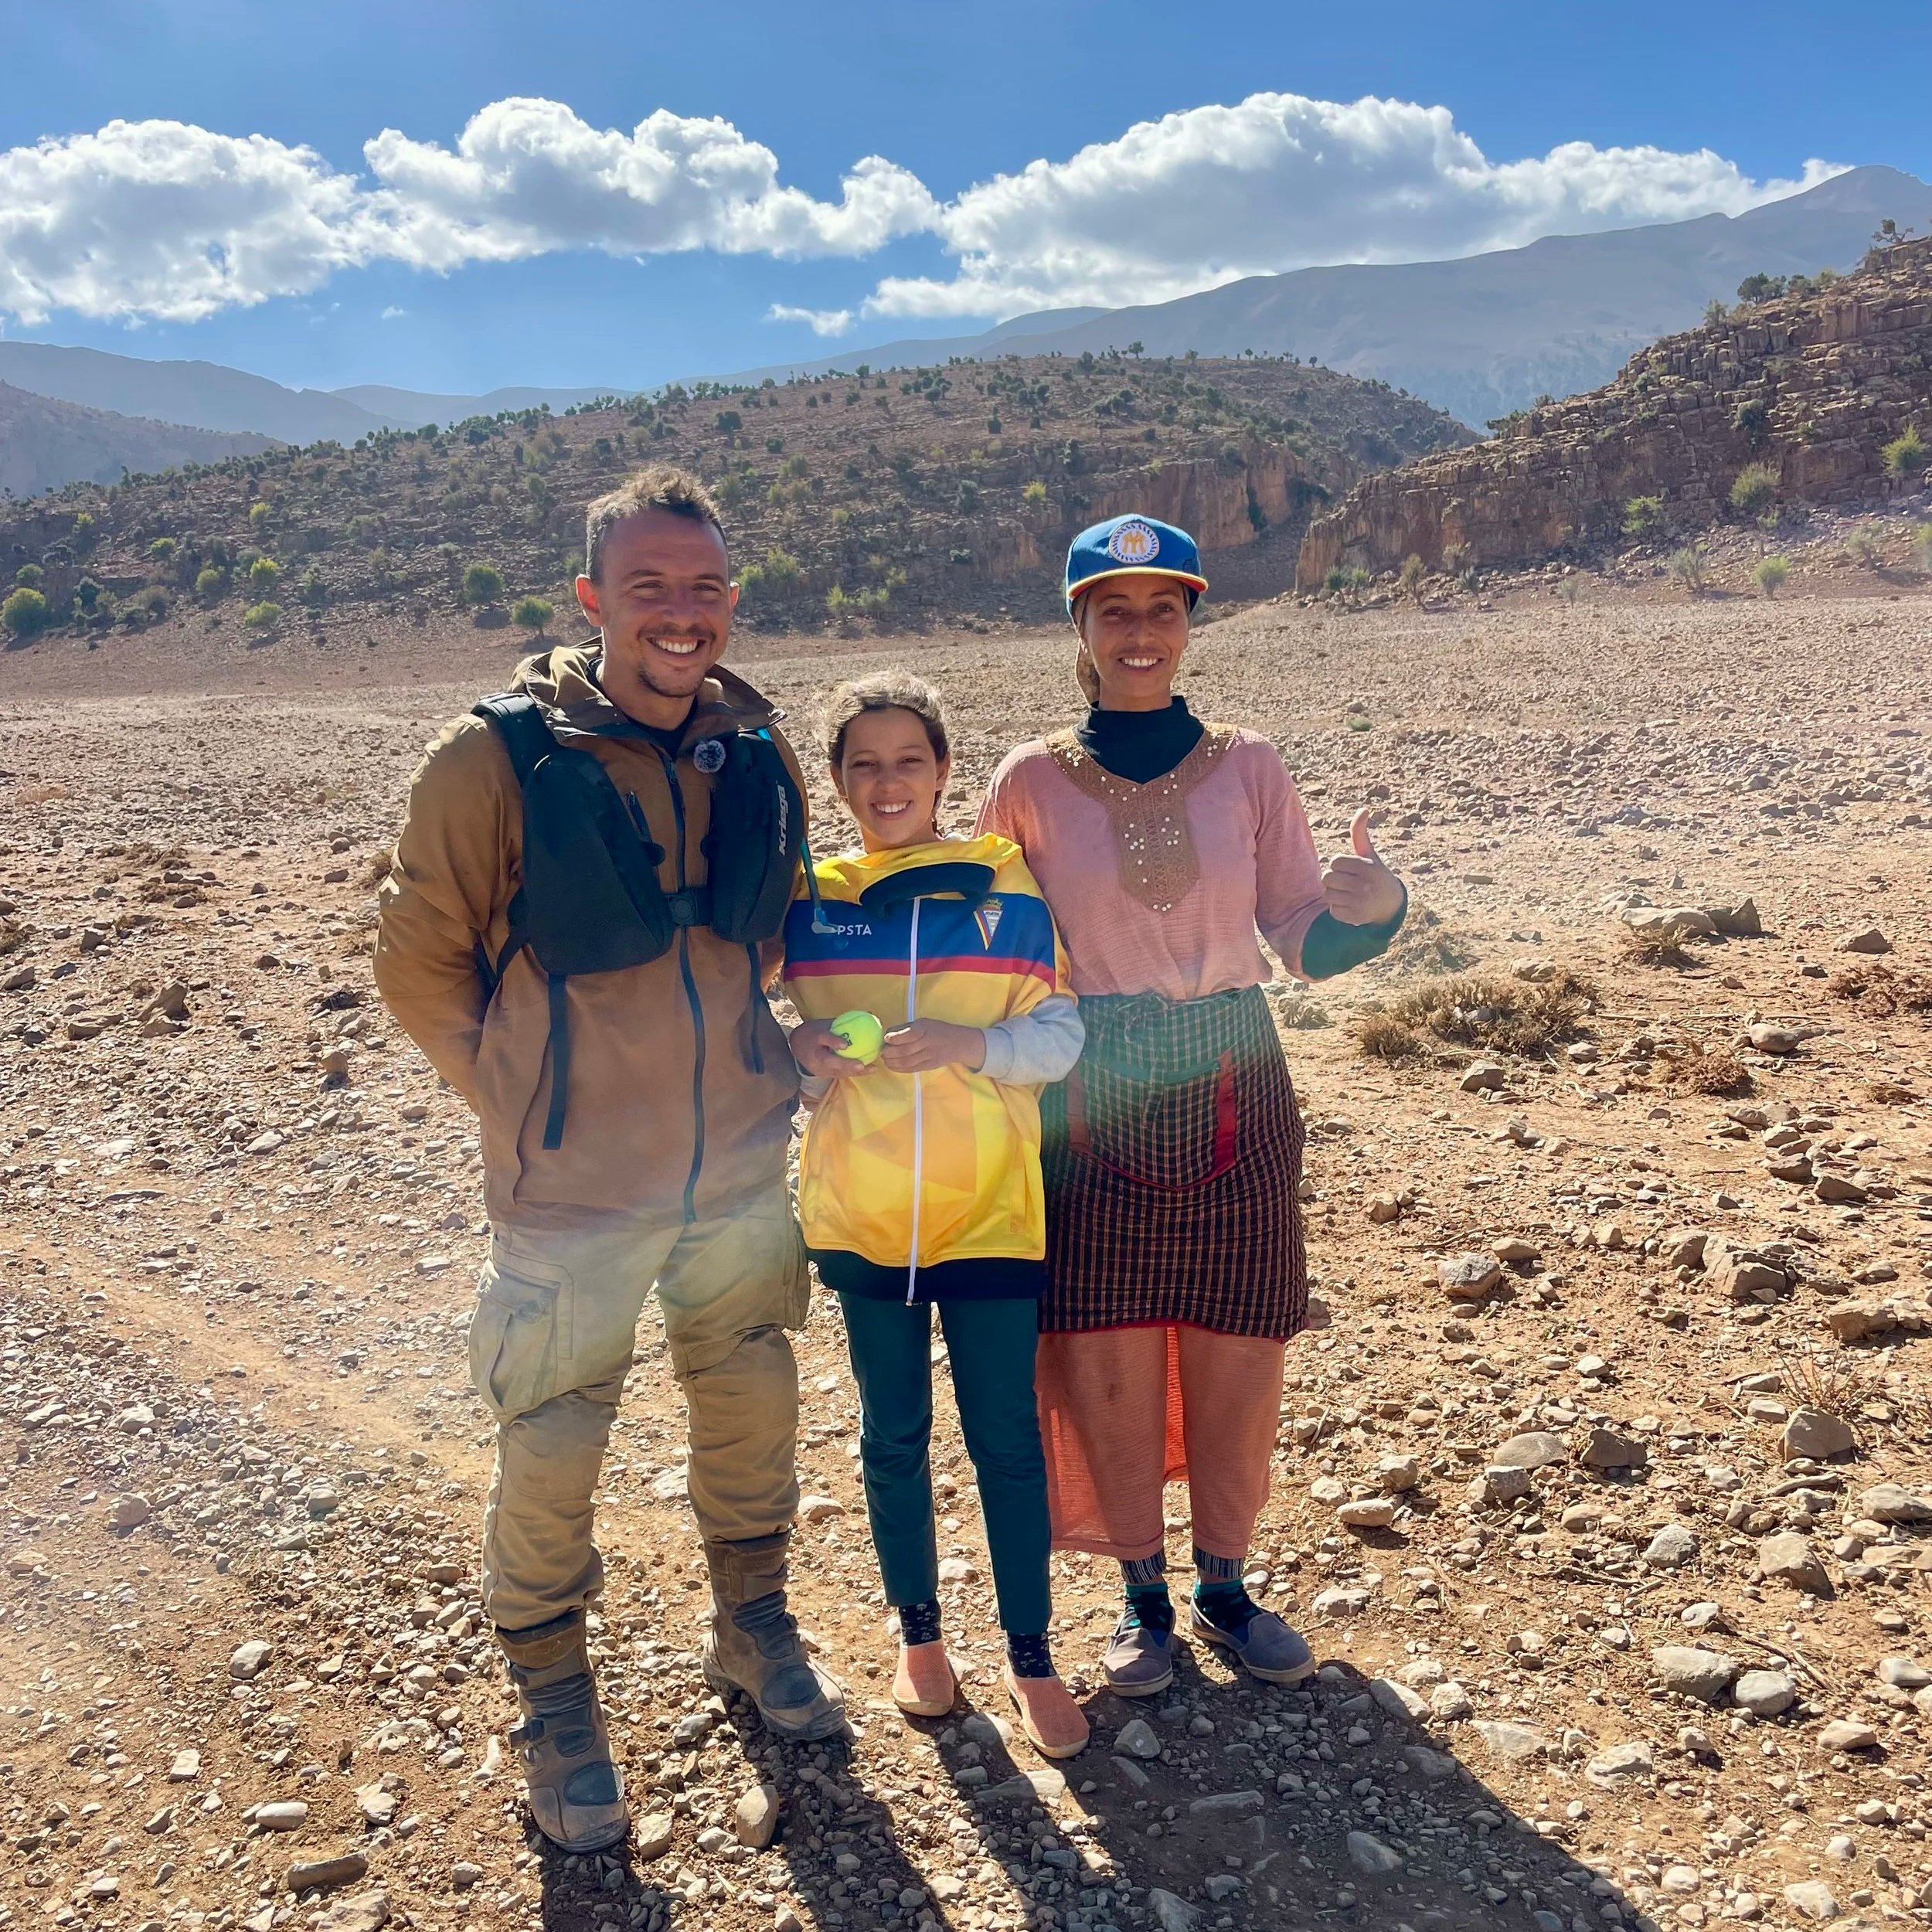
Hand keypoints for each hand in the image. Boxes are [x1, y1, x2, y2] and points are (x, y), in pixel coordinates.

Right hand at [789, 1019, 872, 1079]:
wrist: (794, 1048)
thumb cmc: (812, 1033)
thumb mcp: (821, 1024)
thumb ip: (840, 1022)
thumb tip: (865, 1014)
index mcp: (813, 1038)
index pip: (823, 1039)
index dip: (833, 1042)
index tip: (845, 1045)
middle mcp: (815, 1055)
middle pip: (829, 1061)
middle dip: (845, 1064)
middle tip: (860, 1064)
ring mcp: (819, 1067)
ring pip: (837, 1071)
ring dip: (855, 1071)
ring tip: (872, 1068)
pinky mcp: (825, 1074)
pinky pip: (841, 1074)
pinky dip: (856, 1072)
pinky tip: (870, 1069)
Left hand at [879, 1018, 986, 1073]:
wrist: (958, 1043)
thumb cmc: (937, 1030)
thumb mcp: (923, 1022)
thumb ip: (906, 1028)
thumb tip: (888, 1033)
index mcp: (925, 1028)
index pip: (909, 1034)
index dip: (896, 1038)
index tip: (886, 1038)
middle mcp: (927, 1042)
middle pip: (906, 1050)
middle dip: (890, 1052)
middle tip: (882, 1051)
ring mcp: (929, 1056)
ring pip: (907, 1061)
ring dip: (892, 1061)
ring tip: (885, 1058)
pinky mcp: (929, 1066)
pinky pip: (911, 1069)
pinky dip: (899, 1068)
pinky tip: (891, 1066)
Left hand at [1321, 809, 1405, 926]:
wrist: (1391, 904)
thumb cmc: (1374, 874)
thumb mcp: (1369, 854)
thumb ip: (1360, 833)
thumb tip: (1363, 809)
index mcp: (1367, 867)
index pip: (1334, 862)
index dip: (1338, 866)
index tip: (1350, 870)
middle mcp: (1365, 885)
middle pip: (1326, 878)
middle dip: (1333, 880)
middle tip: (1347, 883)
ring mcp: (1361, 902)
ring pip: (1327, 895)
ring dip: (1335, 895)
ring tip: (1350, 894)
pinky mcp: (1356, 917)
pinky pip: (1333, 911)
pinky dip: (1339, 910)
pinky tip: (1352, 907)